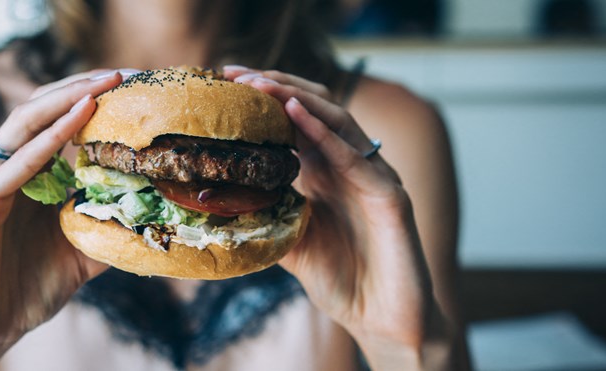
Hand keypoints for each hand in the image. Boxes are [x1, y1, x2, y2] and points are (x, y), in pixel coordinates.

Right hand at [0, 71, 124, 369]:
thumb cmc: (27, 289)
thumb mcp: (85, 251)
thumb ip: (110, 225)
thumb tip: (156, 215)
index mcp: (24, 174)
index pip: (55, 119)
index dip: (91, 97)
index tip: (134, 86)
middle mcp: (2, 170)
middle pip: (39, 109)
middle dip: (81, 86)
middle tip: (124, 74)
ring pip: (23, 125)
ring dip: (66, 100)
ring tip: (104, 85)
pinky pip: (15, 165)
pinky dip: (48, 140)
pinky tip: (79, 120)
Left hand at [225, 66, 453, 368]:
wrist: (383, 322)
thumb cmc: (343, 283)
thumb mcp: (290, 244)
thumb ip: (265, 217)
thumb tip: (214, 203)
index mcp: (327, 174)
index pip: (295, 122)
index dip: (264, 99)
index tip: (225, 83)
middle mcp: (351, 167)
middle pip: (315, 109)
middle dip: (276, 86)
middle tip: (235, 75)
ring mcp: (373, 177)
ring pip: (337, 121)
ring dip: (296, 98)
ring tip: (260, 85)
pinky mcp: (390, 196)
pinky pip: (356, 156)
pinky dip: (325, 132)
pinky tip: (295, 114)